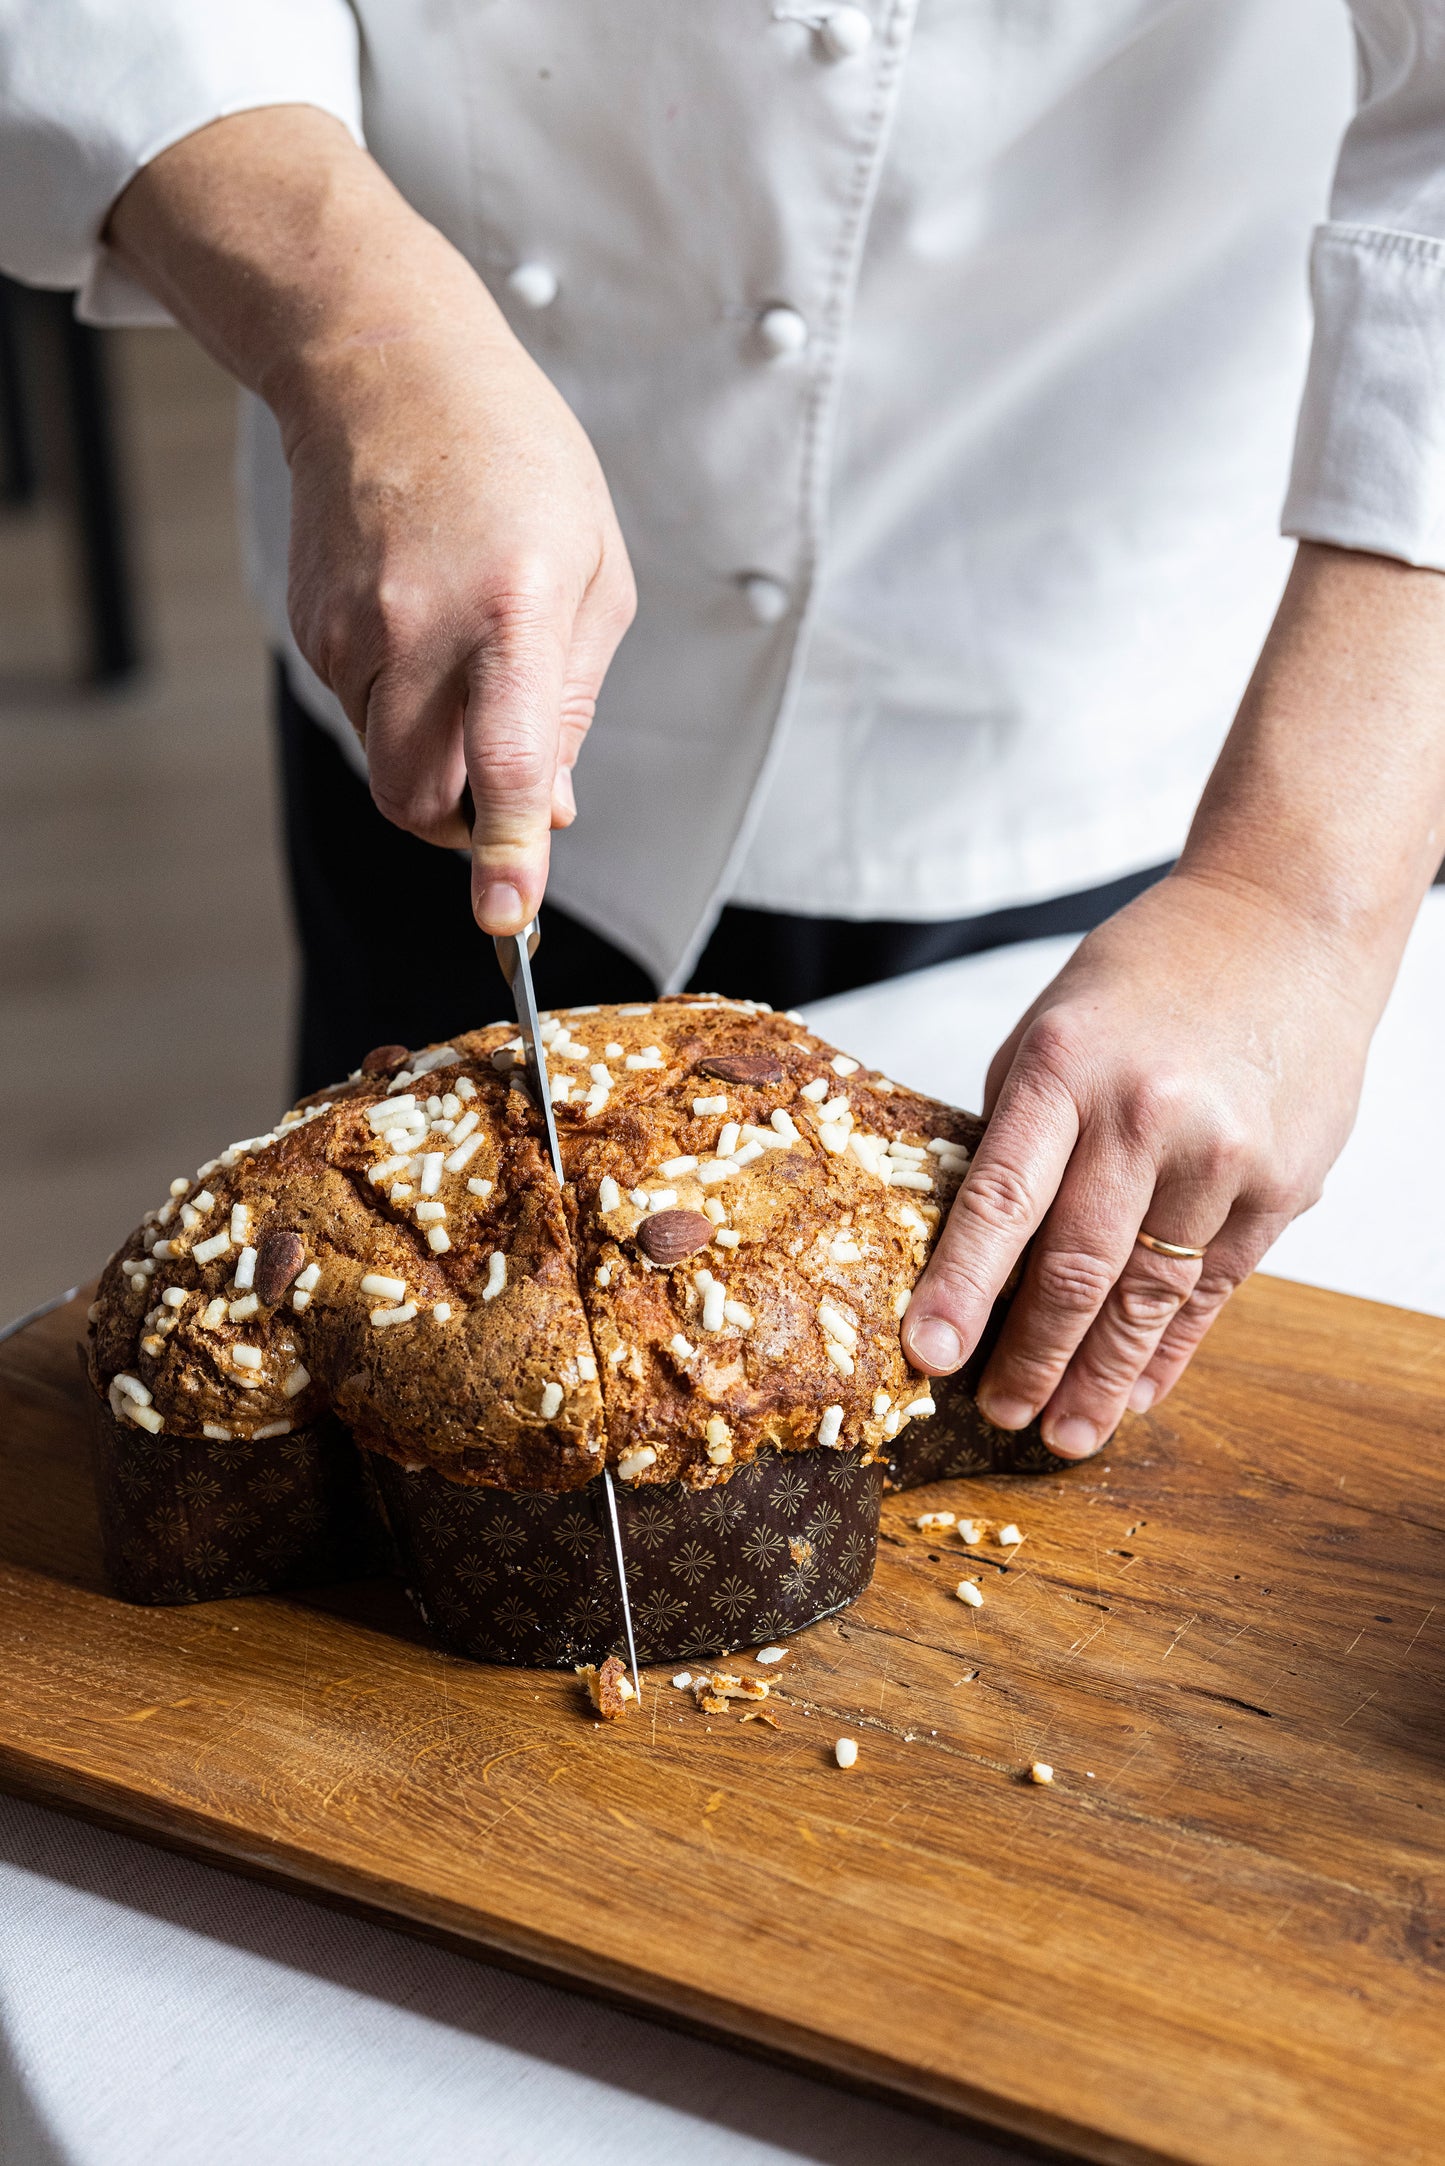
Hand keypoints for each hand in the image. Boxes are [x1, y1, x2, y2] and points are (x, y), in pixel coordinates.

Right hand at [107, 107, 634, 935]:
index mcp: (515, 609)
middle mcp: (422, 627)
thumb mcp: (594, 573)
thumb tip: (552, 810)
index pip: (506, 758)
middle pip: (420, 797)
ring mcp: (354, 630)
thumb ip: (572, 703)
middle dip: (461, 825)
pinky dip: (399, 706)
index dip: (507, 850)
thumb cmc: (515, 462)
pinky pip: (359, 713)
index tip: (504, 916)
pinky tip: (423, 627)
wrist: (385, 369)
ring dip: (432, 756)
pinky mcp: (312, 630)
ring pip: (386, 764)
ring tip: (465, 661)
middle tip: (501, 802)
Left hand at [901, 869, 1373, 1456]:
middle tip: (999, 1414)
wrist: (1286, 920)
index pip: (1001, 1200)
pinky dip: (1171, 1347)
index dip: (961, 1289)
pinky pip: (1214, 1290)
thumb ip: (1019, 1132)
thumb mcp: (1051, 1026)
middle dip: (1032, 1358)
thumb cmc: (1149, 975)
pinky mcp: (1281, 1187)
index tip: (927, 1356)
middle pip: (1077, 1269)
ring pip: (1149, 1298)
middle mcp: (1146, 1114)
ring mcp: (1223, 1156)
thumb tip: (976, 1250)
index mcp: (1064, 1067)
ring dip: (1103, 1378)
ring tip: (1067, 1432)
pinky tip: (1139, 1389)